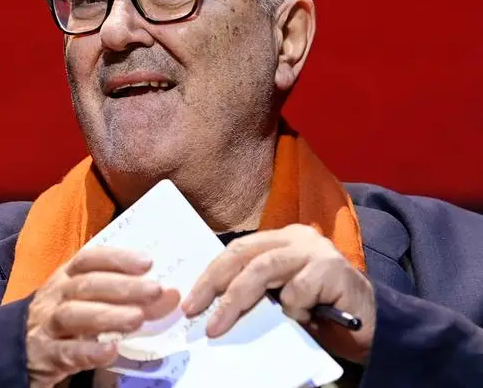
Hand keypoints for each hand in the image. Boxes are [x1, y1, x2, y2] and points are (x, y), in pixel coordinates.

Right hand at [26, 247, 179, 387]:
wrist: (15, 350)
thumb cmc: (60, 321)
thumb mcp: (81, 301)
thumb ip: (120, 295)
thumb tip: (168, 295)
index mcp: (65, 278)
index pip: (88, 259)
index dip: (116, 258)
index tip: (147, 262)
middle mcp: (55, 297)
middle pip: (86, 285)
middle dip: (122, 286)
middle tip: (155, 290)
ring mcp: (47, 326)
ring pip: (73, 315)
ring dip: (107, 316)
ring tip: (137, 319)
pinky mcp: (44, 356)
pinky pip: (65, 352)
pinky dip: (88, 351)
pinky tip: (111, 351)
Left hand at [180, 224, 375, 362]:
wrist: (374, 326)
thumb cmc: (322, 313)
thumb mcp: (281, 299)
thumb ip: (255, 292)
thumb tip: (210, 307)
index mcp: (281, 240)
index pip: (235, 250)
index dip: (210, 274)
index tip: (190, 300)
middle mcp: (297, 238)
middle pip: (243, 254)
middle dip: (214, 284)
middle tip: (195, 311)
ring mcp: (316, 251)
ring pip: (263, 269)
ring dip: (237, 299)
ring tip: (220, 325)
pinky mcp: (333, 269)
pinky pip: (297, 291)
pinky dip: (292, 310)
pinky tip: (304, 319)